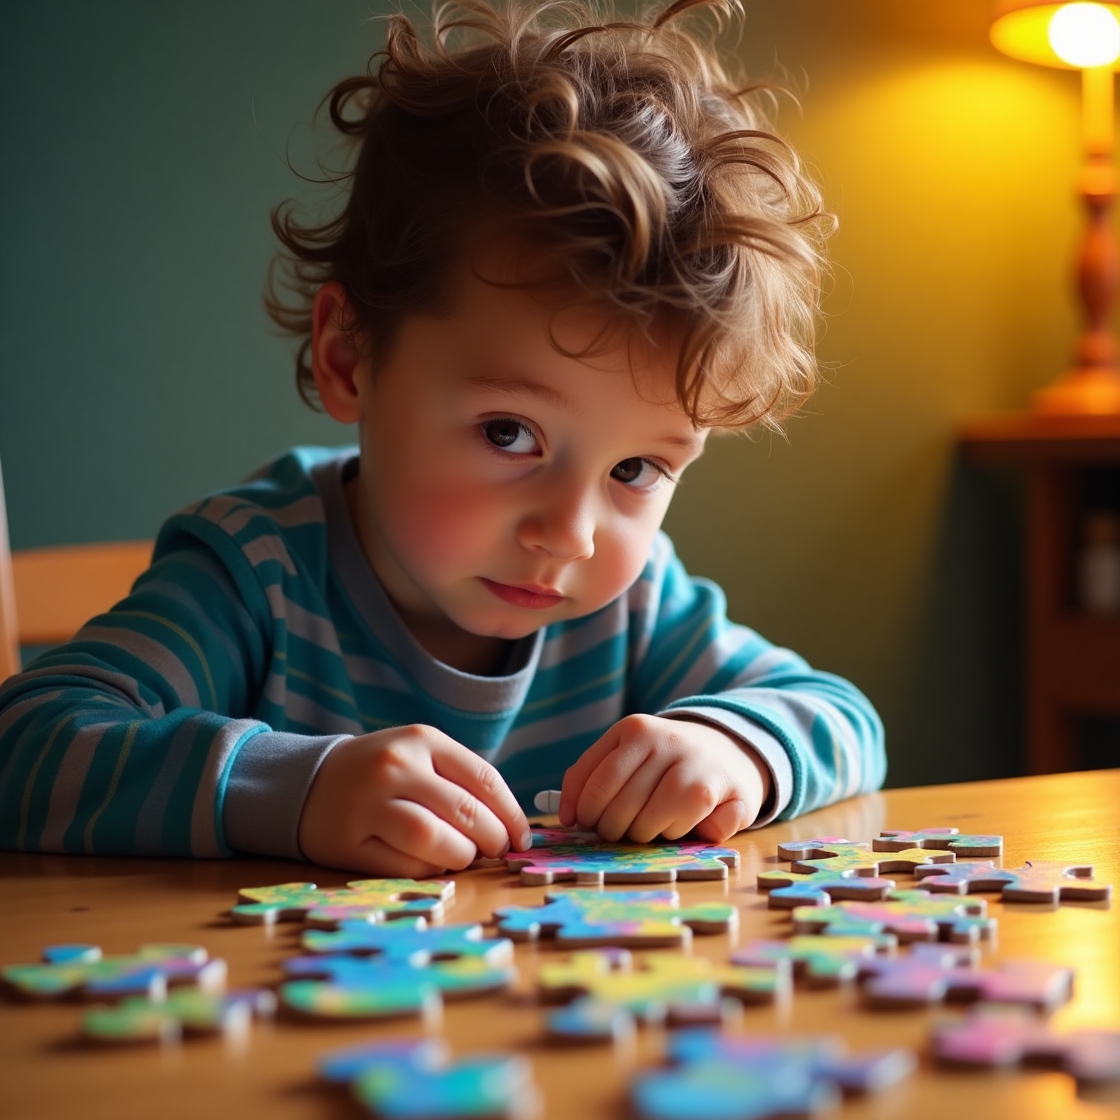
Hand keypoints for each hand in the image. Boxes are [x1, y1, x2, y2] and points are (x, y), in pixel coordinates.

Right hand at [298, 724, 531, 876]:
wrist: (307, 782)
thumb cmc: (379, 772)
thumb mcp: (418, 755)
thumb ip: (460, 781)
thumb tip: (509, 827)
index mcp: (421, 740)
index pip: (484, 779)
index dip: (511, 814)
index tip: (522, 837)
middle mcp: (395, 767)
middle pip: (465, 812)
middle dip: (492, 840)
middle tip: (496, 851)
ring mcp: (369, 805)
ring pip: (435, 840)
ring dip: (461, 857)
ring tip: (463, 857)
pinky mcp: (350, 843)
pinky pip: (405, 866)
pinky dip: (428, 870)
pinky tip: (431, 864)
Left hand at [558, 714, 770, 842]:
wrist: (730, 749)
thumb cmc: (665, 760)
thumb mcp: (626, 752)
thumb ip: (590, 774)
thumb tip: (568, 815)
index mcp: (635, 729)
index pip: (595, 781)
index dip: (583, 811)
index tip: (580, 822)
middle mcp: (666, 742)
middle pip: (619, 809)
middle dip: (612, 829)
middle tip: (619, 828)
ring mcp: (696, 767)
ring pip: (648, 824)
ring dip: (646, 834)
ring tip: (654, 821)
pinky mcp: (725, 792)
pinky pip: (684, 831)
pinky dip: (680, 836)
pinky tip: (688, 822)